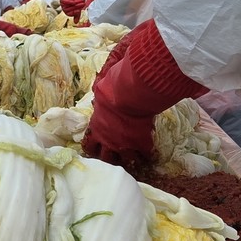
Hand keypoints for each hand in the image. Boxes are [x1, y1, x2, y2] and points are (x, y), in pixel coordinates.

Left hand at [81, 21, 202, 167]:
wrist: (129, 90)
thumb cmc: (114, 81)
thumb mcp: (103, 78)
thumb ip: (103, 81)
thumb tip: (102, 77)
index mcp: (96, 121)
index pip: (90, 140)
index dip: (92, 145)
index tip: (96, 147)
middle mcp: (106, 136)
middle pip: (102, 156)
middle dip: (106, 158)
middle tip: (110, 160)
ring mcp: (122, 142)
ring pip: (122, 160)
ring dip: (126, 161)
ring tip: (131, 163)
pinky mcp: (140, 143)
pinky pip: (144, 155)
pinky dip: (147, 156)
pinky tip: (151, 157)